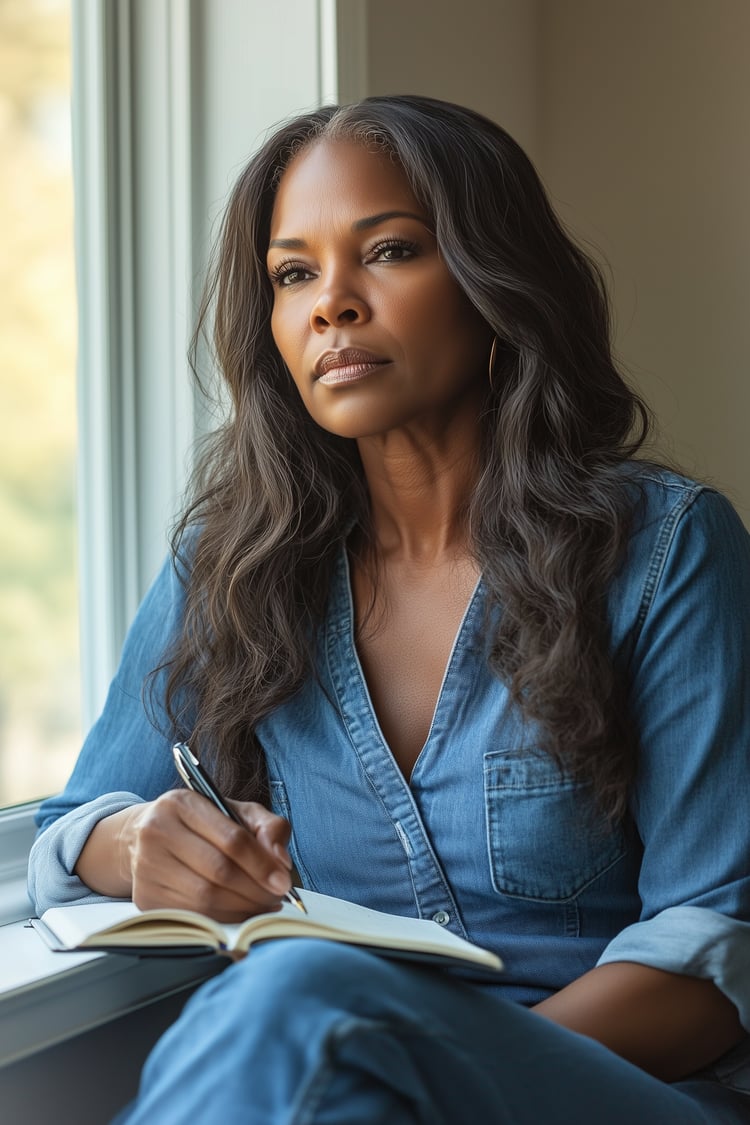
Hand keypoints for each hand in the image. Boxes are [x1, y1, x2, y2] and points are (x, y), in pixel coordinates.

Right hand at [118, 790, 293, 920]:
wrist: (148, 837)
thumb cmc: (202, 824)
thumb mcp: (237, 812)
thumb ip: (268, 828)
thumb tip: (281, 862)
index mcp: (182, 803)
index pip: (231, 839)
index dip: (262, 864)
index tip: (284, 882)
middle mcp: (157, 831)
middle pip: (219, 871)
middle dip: (255, 890)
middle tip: (277, 897)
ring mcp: (146, 866)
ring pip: (206, 898)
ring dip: (243, 908)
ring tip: (263, 905)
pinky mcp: (145, 896)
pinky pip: (193, 915)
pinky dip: (223, 918)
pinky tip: (240, 912)